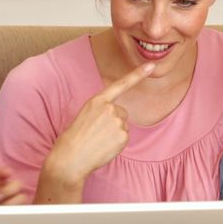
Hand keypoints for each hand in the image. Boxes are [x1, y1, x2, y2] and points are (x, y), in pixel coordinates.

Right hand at [43, 63, 153, 184]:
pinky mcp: (124, 136)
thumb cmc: (74, 138)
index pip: (121, 85)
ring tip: (98, 140)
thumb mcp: (85, 115)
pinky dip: (116, 143)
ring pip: (123, 126)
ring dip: (114, 133)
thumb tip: (115, 117)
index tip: (151, 66)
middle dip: (113, 121)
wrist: (71, 158)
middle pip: (122, 112)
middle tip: (97, 133)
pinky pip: (124, 138)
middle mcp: (110, 109)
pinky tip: (104, 147)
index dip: (137, 74)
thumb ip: (101, 110)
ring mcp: (118, 123)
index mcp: (97, 100)